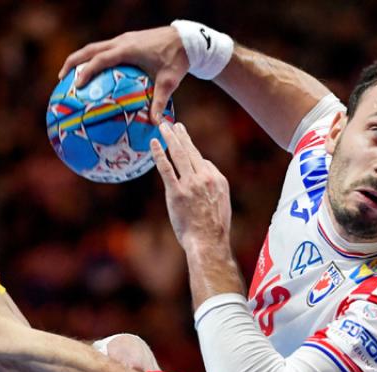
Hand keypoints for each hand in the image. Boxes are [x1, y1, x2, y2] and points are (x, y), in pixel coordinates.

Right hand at [58, 26, 187, 119]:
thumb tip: (156, 123)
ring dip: (82, 59)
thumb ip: (159, 102)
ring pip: (95, 47)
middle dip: (73, 62)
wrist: (185, 40)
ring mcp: (123, 39)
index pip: (100, 60)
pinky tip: (95, 72)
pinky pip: (106, 49)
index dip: (86, 71)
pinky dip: (95, 58)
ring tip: (71, 75)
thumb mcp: (168, 83)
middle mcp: (121, 42)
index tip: (76, 85)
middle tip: (62, 78)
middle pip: (89, 50)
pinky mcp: (127, 40)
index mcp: (127, 50)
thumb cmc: (176, 60)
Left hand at [150, 122, 231, 250]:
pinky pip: (166, 168)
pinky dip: (159, 154)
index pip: (203, 162)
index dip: (193, 158)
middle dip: (182, 136)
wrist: (208, 242)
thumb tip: (204, 178)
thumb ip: (213, 188)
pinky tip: (154, 143)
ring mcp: (190, 184)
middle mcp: (205, 178)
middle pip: (191, 151)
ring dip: (171, 137)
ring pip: (179, 154)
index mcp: (218, 180)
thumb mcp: (221, 204)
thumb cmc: (214, 229)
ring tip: (164, 126)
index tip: (184, 149)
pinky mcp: (176, 192)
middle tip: (174, 124)